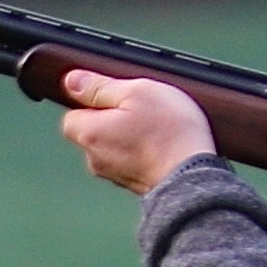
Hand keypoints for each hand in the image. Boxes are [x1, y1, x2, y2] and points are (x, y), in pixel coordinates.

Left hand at [54, 64, 218, 195]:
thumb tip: (72, 81)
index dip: (93, 102)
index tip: (116, 97)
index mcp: (89, 134)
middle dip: (113, 118)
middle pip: (94, 130)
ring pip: (115, 146)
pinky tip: (164, 144)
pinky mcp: (134, 184)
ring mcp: (115, 174)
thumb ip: (99, 86)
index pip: (72, 114)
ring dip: (131, 135)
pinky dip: (144, 151)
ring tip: (158, 128)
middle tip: (142, 110)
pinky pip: (133, 160)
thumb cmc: (168, 135)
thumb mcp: (136, 92)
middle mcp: (95, 159)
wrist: (193, 179)